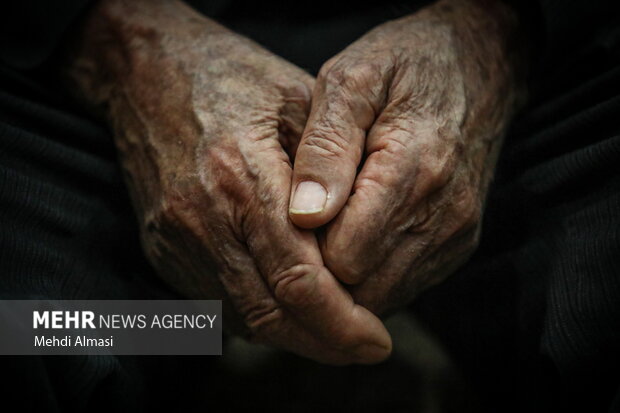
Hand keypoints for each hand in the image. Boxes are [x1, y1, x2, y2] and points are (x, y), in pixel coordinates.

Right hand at [65, 0, 390, 363]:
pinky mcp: (162, 248)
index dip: (342, 321)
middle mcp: (202, 218)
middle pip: (270, 312)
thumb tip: (365, 239)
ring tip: (335, 334)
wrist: (146, 73)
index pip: (298, 278)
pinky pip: (215, 304)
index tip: (377, 340)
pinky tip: (290, 310)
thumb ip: (333, 171)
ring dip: (293, 337)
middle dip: (324, 342)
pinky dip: (258, 317)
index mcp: (242, 176)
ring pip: (242, 317)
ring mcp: (175, 238)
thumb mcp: (299, 101)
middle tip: (364, 348)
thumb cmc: (234, 79)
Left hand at [289, 0, 525, 313]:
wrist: (480, 63)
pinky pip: (408, 287)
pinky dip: (376, 273)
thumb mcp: (350, 80)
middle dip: (325, 270)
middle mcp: (442, 213)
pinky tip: (363, 233)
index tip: (291, 220)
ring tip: (333, 227)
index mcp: (412, 169)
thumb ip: (326, 147)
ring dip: (350, 277)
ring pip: (385, 296)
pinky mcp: (460, 243)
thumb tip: (306, 214)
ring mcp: (456, 233)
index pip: (344, 257)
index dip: (306, 250)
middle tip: (307, 226)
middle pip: (364, 287)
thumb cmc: (405, 64)